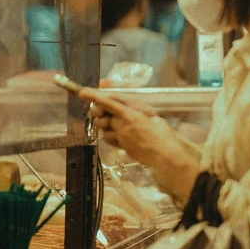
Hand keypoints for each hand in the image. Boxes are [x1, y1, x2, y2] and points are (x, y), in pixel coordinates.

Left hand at [80, 87, 200, 198]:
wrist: (166, 156)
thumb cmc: (164, 135)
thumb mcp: (153, 117)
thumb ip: (138, 111)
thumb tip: (129, 107)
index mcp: (132, 115)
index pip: (108, 103)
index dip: (94, 97)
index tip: (83, 92)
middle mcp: (123, 126)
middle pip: (101, 116)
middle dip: (98, 112)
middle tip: (100, 110)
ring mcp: (121, 138)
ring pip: (103, 129)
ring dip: (106, 125)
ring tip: (117, 125)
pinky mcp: (121, 147)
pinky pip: (110, 139)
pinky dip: (112, 136)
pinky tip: (122, 136)